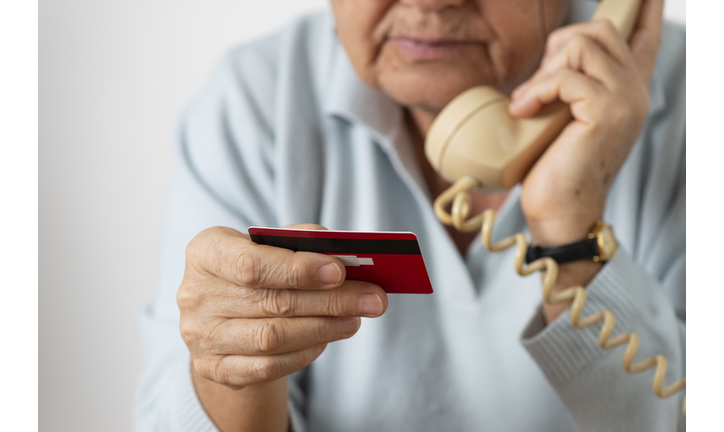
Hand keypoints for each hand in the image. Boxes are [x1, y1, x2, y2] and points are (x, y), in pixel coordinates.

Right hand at [178, 225, 387, 389]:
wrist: (222, 315)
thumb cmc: (255, 271)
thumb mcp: (267, 246)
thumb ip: (298, 241)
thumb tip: (341, 251)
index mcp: (206, 252)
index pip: (250, 264)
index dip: (297, 268)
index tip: (340, 271)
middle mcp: (195, 294)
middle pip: (272, 302)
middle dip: (330, 300)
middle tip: (373, 298)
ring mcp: (200, 336)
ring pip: (272, 337)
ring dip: (324, 327)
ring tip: (356, 318)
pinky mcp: (213, 368)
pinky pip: (267, 366)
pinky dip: (303, 352)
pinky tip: (327, 338)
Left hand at [508, 0, 663, 245]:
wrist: (560, 211)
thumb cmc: (555, 168)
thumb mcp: (564, 116)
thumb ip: (571, 86)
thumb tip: (555, 56)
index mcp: (628, 90)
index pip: (644, 35)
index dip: (643, 7)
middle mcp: (635, 90)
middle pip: (602, 29)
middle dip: (559, 45)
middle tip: (539, 85)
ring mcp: (625, 99)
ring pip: (583, 44)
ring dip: (545, 69)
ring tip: (529, 101)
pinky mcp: (606, 112)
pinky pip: (565, 76)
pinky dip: (536, 89)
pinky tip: (522, 109)